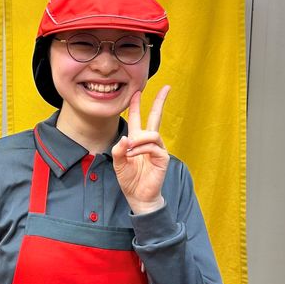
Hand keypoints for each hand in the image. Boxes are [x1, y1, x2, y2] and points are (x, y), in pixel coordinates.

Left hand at [112, 85, 170, 213]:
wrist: (138, 196)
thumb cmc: (129, 179)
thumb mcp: (118, 163)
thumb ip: (118, 150)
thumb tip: (125, 138)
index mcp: (137, 141)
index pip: (138, 119)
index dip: (137, 106)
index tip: (136, 92)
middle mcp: (149, 142)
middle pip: (156, 117)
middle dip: (160, 101)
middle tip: (166, 87)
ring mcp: (157, 149)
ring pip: (152, 133)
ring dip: (138, 140)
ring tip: (129, 150)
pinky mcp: (162, 157)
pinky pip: (153, 146)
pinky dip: (140, 150)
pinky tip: (133, 155)